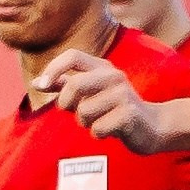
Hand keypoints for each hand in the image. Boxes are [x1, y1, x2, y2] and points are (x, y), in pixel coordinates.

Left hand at [38, 50, 164, 152]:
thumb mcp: (89, 94)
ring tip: (100, 121)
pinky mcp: (129, 114)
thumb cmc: (113, 109)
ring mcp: (123, 94)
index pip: (72, 56)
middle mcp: (113, 76)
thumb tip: (37, 83)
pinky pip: (98, 128)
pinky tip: (111, 130)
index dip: (53, 68)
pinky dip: (99, 134)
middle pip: (74, 85)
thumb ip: (64, 86)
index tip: (42, 85)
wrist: (153, 126)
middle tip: (75, 111)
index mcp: (101, 67)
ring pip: (84, 111)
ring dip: (85, 123)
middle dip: (66, 103)